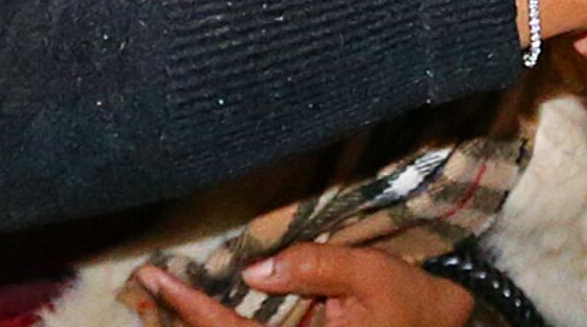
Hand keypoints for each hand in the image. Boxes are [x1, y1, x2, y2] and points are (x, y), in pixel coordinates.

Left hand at [136, 249, 474, 326]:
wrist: (442, 326)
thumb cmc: (410, 302)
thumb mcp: (370, 274)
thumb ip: (313, 266)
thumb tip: (254, 267)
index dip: (192, 307)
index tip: (158, 277)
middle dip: (181, 316)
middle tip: (144, 282)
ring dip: (197, 320)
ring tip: (160, 290)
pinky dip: (222, 322)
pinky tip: (201, 303)